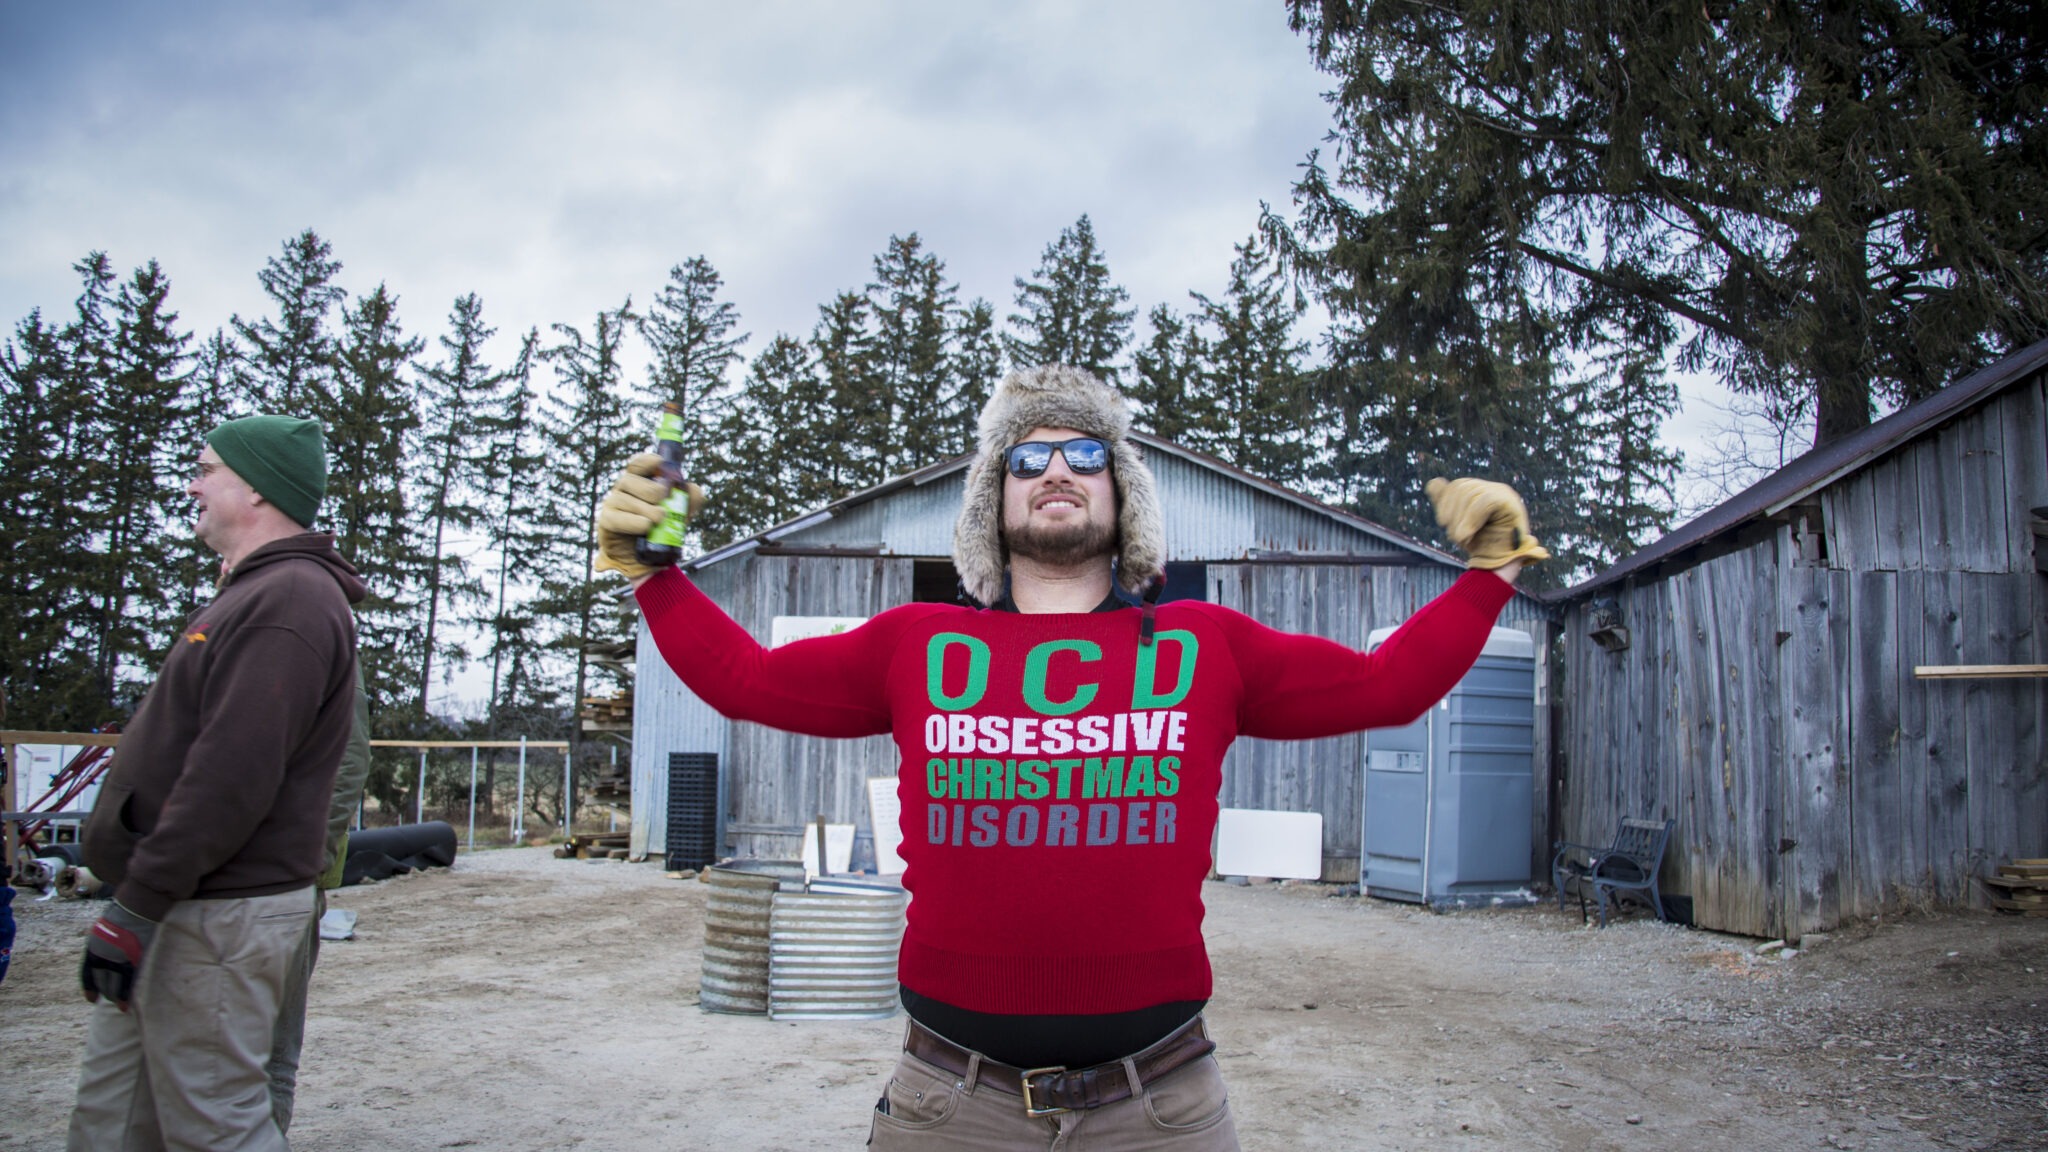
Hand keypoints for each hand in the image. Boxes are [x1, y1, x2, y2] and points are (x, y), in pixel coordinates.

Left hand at [80, 901, 157, 1010]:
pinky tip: (124, 1004)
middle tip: (109, 1001)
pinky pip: (126, 981)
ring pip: (113, 983)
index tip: (91, 999)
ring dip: (115, 996)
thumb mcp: (105, 928)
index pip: (87, 972)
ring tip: (119, 1006)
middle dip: (105, 992)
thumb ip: (104, 942)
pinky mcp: (132, 958)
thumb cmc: (124, 912)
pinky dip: (125, 994)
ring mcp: (116, 957)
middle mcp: (101, 955)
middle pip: (101, 979)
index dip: (89, 987)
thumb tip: (106, 953)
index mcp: (92, 947)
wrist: (137, 906)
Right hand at [593, 452, 703, 580]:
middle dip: (651, 490)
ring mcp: (612, 505)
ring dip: (647, 509)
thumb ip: (690, 499)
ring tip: (659, 520)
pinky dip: (634, 522)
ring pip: (625, 499)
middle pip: (630, 479)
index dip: (647, 461)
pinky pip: (617, 518)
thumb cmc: (663, 531)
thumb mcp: (681, 514)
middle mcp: (622, 490)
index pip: (637, 464)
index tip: (660, 462)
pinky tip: (647, 526)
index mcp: (639, 482)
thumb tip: (692, 489)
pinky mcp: (607, 523)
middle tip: (664, 503)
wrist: (649, 561)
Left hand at [1426, 477, 1549, 570]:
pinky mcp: (1513, 506)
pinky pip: (1486, 502)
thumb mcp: (1458, 523)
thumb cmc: (1480, 546)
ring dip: (1462, 520)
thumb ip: (1446, 502)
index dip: (1445, 501)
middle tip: (1454, 536)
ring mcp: (1507, 497)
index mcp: (1485, 491)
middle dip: (1453, 513)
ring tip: (1462, 538)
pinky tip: (1467, 534)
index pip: (1459, 486)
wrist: (1499, 569)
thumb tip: (1433, 483)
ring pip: (1473, 495)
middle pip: (1464, 488)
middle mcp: (1498, 490)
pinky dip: (1472, 519)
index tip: (1443, 522)